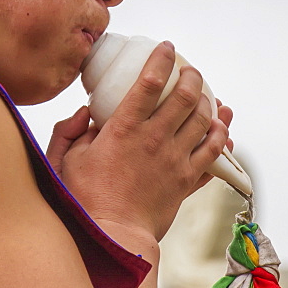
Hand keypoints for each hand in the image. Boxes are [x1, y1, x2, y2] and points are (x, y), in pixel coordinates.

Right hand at [54, 43, 229, 242]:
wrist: (112, 238)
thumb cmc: (84, 200)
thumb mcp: (65, 160)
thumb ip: (70, 131)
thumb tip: (85, 113)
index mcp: (124, 129)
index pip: (150, 82)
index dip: (162, 59)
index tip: (167, 48)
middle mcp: (154, 139)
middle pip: (185, 96)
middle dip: (192, 76)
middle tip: (189, 70)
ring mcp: (174, 160)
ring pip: (203, 120)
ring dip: (208, 102)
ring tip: (207, 94)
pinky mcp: (186, 181)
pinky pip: (213, 153)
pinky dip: (221, 136)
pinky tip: (221, 126)